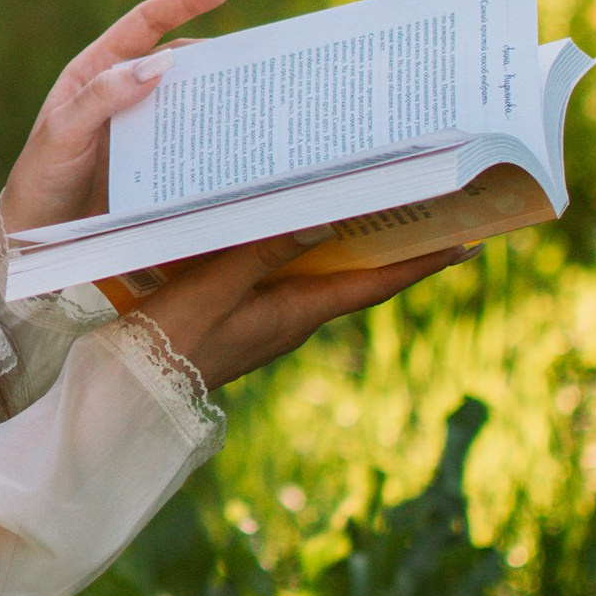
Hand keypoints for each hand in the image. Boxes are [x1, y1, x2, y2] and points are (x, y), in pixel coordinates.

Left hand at [0, 0, 248, 237]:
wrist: (34, 235)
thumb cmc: (40, 178)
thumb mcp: (62, 133)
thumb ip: (103, 97)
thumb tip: (158, 61)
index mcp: (98, 68)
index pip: (148, 22)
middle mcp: (125, 89)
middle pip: (180, 57)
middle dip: (221, 49)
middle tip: (264, 51)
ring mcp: (142, 123)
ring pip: (191, 97)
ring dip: (223, 94)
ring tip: (262, 94)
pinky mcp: (154, 158)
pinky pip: (190, 137)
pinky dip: (215, 134)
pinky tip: (239, 139)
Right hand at [137, 230, 475, 394]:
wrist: (130, 395)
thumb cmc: (171, 342)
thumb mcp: (216, 288)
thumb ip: (264, 251)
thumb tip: (323, 215)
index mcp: (297, 314)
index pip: (373, 285)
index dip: (419, 264)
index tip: (464, 244)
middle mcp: (292, 317)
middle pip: (355, 274)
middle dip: (389, 242)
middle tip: (423, 204)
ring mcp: (266, 318)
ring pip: (319, 271)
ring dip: (346, 241)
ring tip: (367, 201)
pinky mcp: (239, 314)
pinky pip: (284, 273)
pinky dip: (299, 246)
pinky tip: (288, 222)